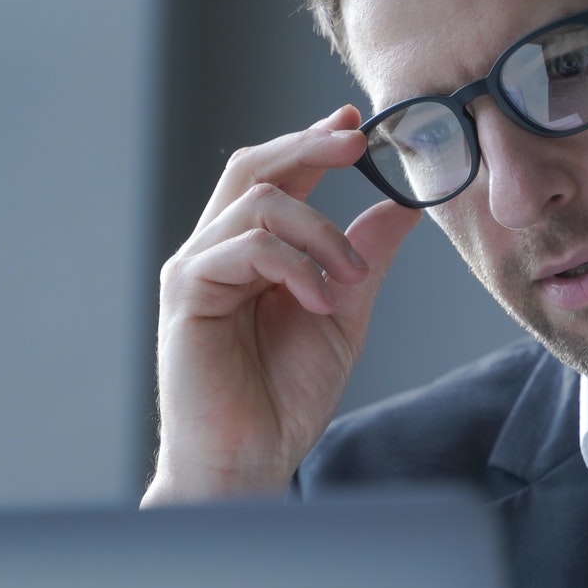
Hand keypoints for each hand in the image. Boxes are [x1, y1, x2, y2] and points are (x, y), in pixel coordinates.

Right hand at [144, 104, 421, 503]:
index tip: (354, 123)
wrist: (247, 464)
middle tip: (354, 140)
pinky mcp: (187, 295)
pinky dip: (294, 265)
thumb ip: (362, 260)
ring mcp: (195, 270)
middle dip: (307, 145)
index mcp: (248, 254)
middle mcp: (214, 252)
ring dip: (319, 230)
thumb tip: (400, 206)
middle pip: (252, 166)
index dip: (311, 142)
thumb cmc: (282, 401)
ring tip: (349, 279)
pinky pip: (244, 248)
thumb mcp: (342, 316)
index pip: (275, 176)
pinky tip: (320, 301)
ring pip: (257, 202)